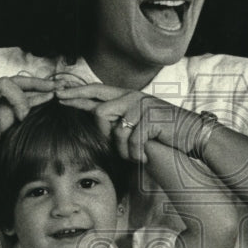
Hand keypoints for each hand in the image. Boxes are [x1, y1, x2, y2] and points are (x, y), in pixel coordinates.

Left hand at [56, 83, 193, 161]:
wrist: (190, 134)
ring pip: (115, 130)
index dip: (76, 93)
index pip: (95, 91)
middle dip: (102, 133)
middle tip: (116, 145)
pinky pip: (131, 140)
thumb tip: (95, 120)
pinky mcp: (151, 117)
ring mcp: (142, 105)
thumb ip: (117, 120)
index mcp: (126, 96)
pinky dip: (136, 154)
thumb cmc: (161, 133)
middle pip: (99, 111)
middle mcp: (132, 97)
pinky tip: (144, 156)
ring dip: (123, 150)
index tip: (58, 94)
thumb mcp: (136, 123)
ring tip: (135, 155)